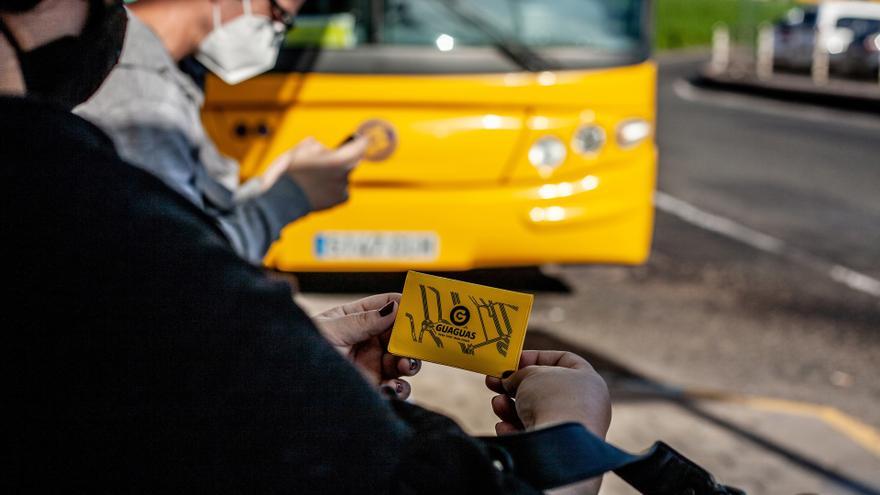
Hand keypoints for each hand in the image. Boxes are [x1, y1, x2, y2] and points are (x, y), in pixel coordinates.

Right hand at [262, 136, 367, 210]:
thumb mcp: (300, 149)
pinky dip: (333, 188)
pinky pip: (340, 189)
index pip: (360, 147)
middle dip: (343, 159)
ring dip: (334, 175)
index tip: (362, 138)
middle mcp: (344, 175)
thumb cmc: (290, 172)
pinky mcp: (339, 200)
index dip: (361, 141)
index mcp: (338, 160)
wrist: (283, 198)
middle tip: (327, 160)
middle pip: (351, 162)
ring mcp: (342, 188)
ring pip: (343, 176)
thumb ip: (317, 146)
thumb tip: (323, 149)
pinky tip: (318, 189)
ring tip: (314, 178)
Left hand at [312, 293, 420, 398]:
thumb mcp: (333, 330)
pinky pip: (396, 387)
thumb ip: (365, 321)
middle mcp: (367, 341)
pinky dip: (401, 388)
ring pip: (403, 360)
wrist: (290, 385)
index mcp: (355, 318)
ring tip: (404, 366)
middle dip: (412, 338)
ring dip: (410, 362)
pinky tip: (392, 388)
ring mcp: (371, 365)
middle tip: (417, 342)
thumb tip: (394, 307)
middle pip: (401, 334)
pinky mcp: (373, 388)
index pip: (386, 305)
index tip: (420, 308)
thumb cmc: (302, 351)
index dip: (404, 305)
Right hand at [485, 351, 610, 437]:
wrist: (560, 444)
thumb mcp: (531, 375)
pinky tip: (504, 427)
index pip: (563, 360)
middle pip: (543, 389)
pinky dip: (514, 429)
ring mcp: (571, 430)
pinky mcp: (555, 450)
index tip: (512, 360)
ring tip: (498, 404)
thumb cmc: (551, 399)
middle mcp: (583, 405)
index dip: (536, 357)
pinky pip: (532, 435)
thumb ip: (519, 374)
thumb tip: (509, 383)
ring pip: (534, 413)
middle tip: (493, 381)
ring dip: (510, 407)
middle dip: (515, 385)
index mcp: (587, 380)